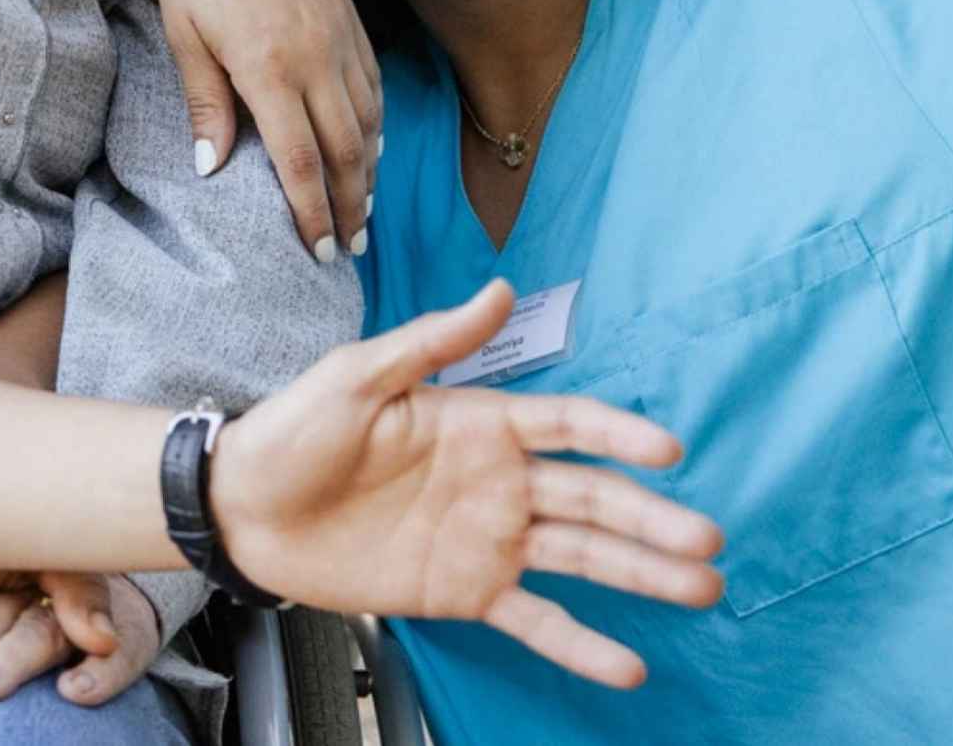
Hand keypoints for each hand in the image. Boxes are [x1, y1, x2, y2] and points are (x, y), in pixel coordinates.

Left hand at [145, 0, 379, 258]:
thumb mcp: (184, 35)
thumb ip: (206, 105)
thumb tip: (212, 169)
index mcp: (269, 70)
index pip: (301, 164)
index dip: (312, 214)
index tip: (318, 250)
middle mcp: (317, 59)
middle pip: (345, 154)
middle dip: (350, 208)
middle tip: (349, 249)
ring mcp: (340, 37)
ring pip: (368, 124)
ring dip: (367, 174)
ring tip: (362, 212)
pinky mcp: (351, 18)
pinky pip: (374, 87)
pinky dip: (376, 126)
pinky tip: (370, 148)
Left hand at [210, 281, 723, 687]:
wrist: (244, 511)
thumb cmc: (293, 432)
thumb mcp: (355, 376)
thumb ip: (431, 341)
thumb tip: (499, 288)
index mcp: (479, 422)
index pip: (567, 425)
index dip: (618, 435)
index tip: (669, 452)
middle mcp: (498, 482)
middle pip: (592, 497)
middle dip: (652, 518)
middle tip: (708, 540)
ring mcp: (488, 540)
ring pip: (582, 558)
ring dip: (643, 575)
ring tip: (701, 589)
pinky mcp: (465, 592)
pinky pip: (535, 620)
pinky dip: (582, 644)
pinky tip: (629, 664)